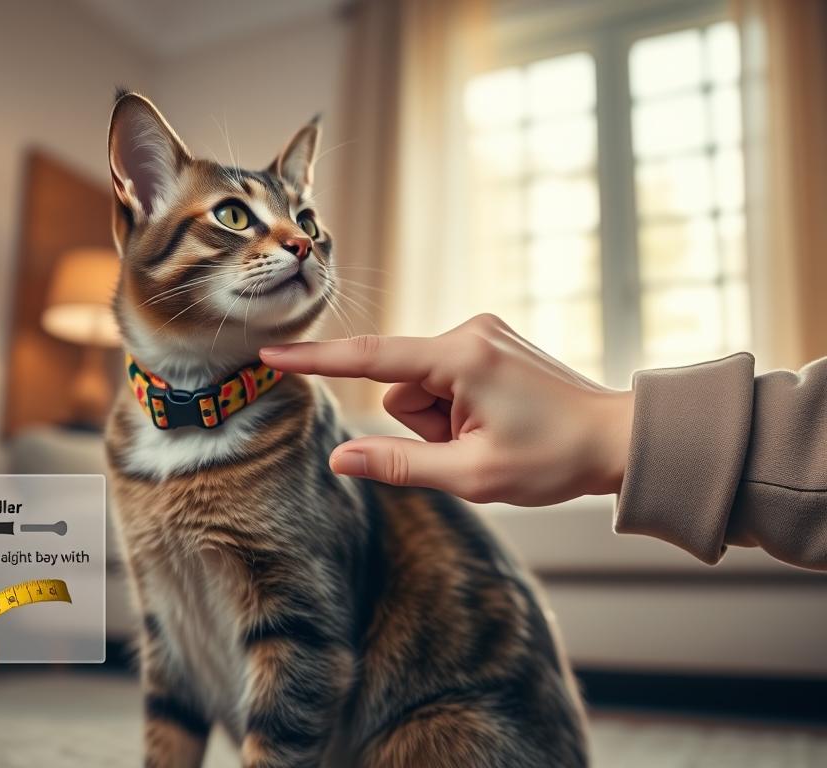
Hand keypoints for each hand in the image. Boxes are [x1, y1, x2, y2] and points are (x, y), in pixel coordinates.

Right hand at [260, 314, 633, 505]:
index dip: (317, 360)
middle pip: (400, 388)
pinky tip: (495, 420)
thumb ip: (399, 465)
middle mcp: (468, 332)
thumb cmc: (553, 458)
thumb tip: (339, 458)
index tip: (272, 354)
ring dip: (440, 420)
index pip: (371, 358)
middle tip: (472, 446)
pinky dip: (454, 407)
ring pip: (420, 388)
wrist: (616, 439)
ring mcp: (481, 333)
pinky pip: (443, 378)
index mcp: (461, 358)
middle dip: (422, 425)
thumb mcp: (472, 474)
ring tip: (488, 435)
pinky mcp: (488, 342)